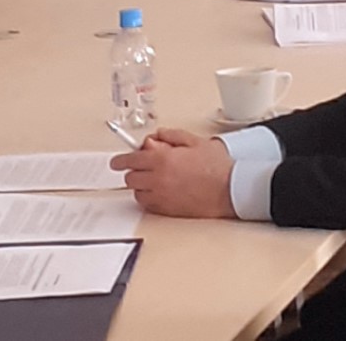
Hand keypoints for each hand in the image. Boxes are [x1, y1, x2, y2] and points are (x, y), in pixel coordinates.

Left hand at [109, 128, 236, 217]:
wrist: (229, 189)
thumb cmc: (216, 166)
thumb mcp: (194, 141)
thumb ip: (171, 135)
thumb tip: (156, 136)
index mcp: (162, 158)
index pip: (130, 159)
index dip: (120, 160)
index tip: (116, 162)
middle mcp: (157, 178)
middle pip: (130, 177)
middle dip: (134, 171)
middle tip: (145, 167)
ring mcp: (161, 196)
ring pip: (137, 192)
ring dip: (142, 185)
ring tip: (156, 180)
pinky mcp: (167, 209)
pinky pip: (147, 204)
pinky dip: (149, 198)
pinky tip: (161, 191)